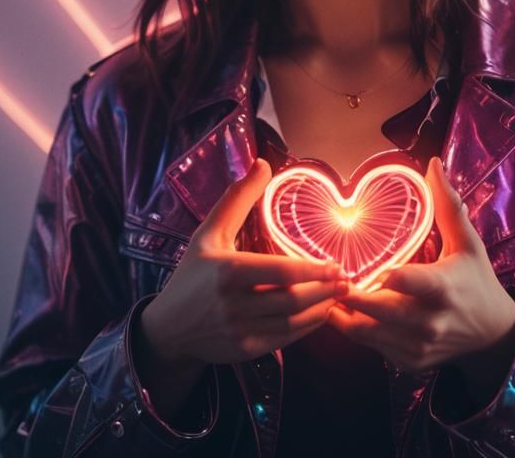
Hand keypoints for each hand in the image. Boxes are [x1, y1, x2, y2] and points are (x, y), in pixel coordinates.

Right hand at [139, 157, 350, 366]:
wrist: (168, 328)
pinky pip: (284, 339)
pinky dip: (307, 328)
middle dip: (324, 290)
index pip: (281, 273)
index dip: (313, 270)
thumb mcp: (209, 232)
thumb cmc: (193, 273)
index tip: (335, 264)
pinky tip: (320, 313)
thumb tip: (262, 163)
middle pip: (292, 300)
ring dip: (321, 309)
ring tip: (339, 295)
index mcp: (228, 272)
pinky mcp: (244, 351)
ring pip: (291, 322)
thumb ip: (237, 199)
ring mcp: (239, 331)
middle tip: (346, 280)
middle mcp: (234, 304)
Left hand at [326, 156, 514, 378]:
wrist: (492, 336)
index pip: (408, 283)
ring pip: (365, 331)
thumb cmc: (476, 280)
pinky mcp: (408, 362)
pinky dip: (353, 327)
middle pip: (375, 309)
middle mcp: (429, 322)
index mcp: (443, 289)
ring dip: (342, 311)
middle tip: (326, 272)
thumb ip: (447, 205)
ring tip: (325, 288)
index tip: (364, 263)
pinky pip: (370, 345)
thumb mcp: (468, 243)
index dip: (384, 274)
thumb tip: (432, 164)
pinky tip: (342, 308)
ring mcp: (417, 346)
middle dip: (348, 291)